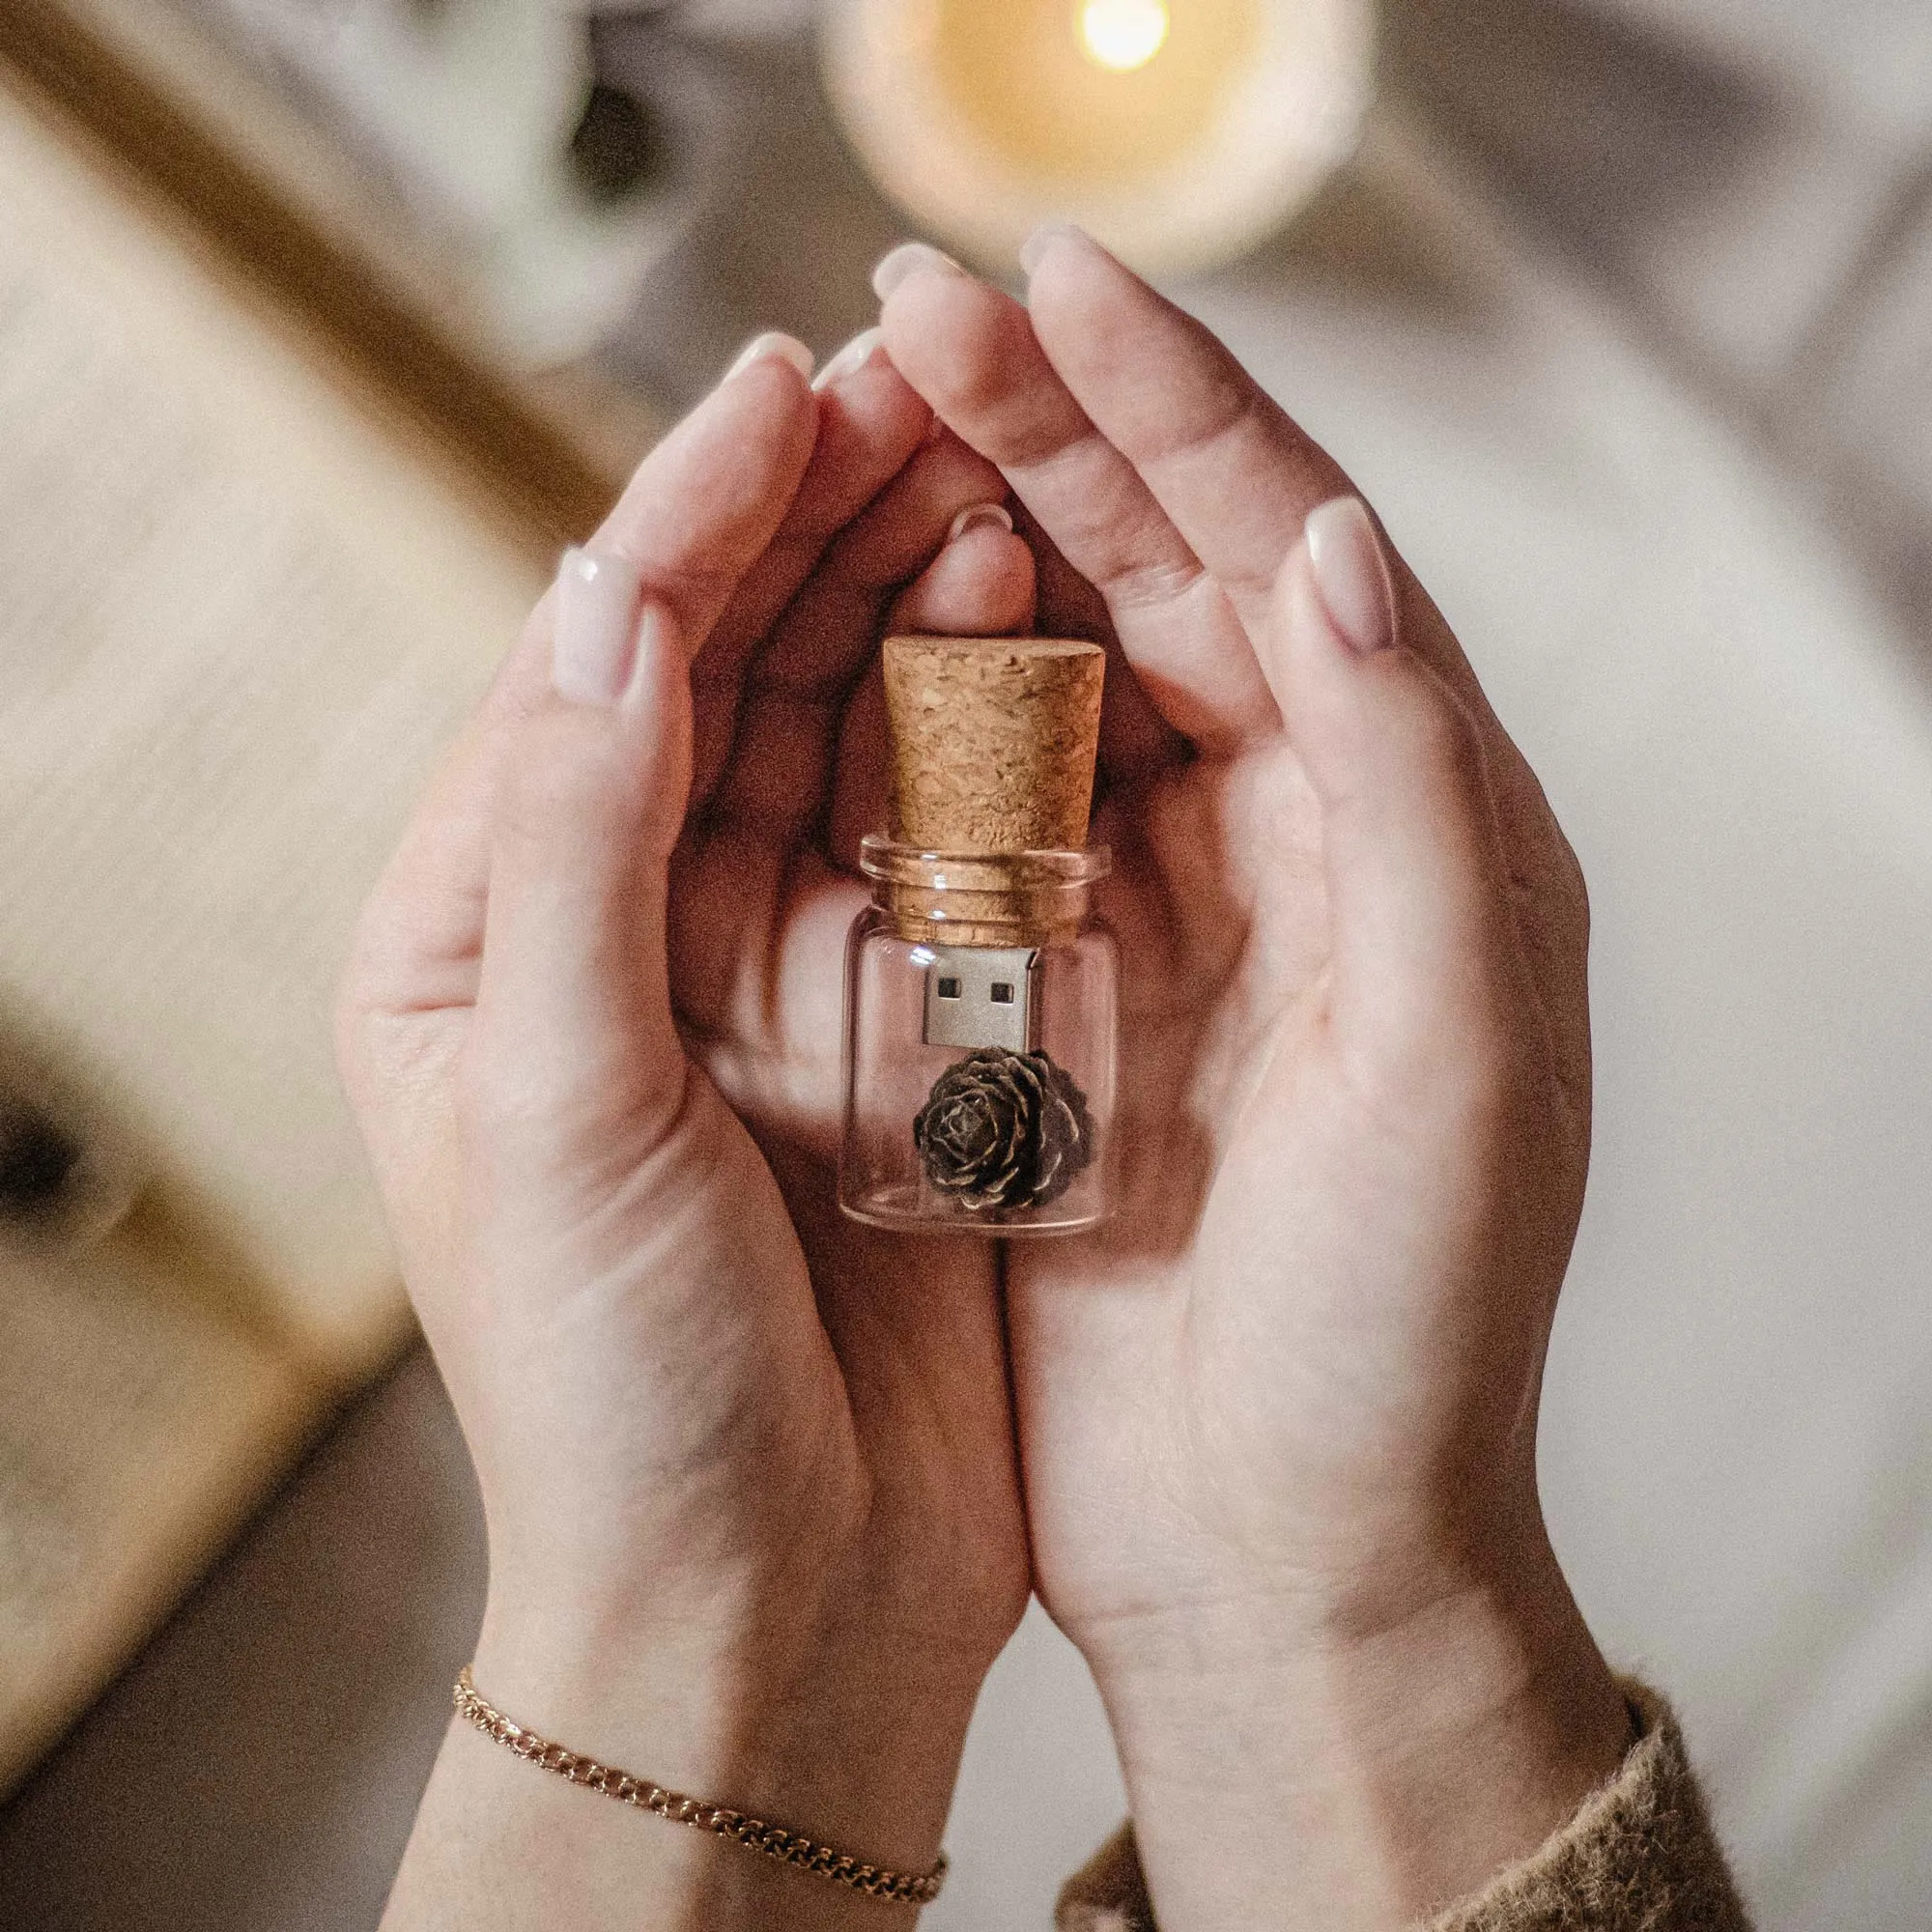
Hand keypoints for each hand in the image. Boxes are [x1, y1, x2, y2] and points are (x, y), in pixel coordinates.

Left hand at [337, 334, 1032, 1925]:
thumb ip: (575, 845)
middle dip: (814, 525)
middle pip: (720, 672)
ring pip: (838, 733)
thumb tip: (602, 595)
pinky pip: (937, 841)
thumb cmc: (614, 1393)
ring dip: (909, 599)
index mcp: (480, 932)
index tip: (791, 385)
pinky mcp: (890, 1031)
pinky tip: (1037, 633)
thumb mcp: (560, 1104)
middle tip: (924, 383)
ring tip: (991, 469)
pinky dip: (982, 734)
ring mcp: (764, 973)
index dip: (687, 519)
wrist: (769, 1605)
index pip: (587, 670)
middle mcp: (617, 928)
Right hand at [880, 237, 1632, 1925]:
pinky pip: (961, 814)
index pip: (1286, 555)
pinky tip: (819, 633)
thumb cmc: (1404, 1332)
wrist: (1286, 1555)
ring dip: (951, 544)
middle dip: (1035, 435)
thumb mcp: (1455, 1053)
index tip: (1045, 282)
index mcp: (1413, 825)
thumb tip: (1335, 539)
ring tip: (843, 424)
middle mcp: (1290, 841)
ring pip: (1047, 672)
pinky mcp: (1045, 999)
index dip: (1174, 407)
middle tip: (898, 311)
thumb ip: (1421, 785)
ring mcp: (1155, 912)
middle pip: (1158, 580)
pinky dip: (894, 715)